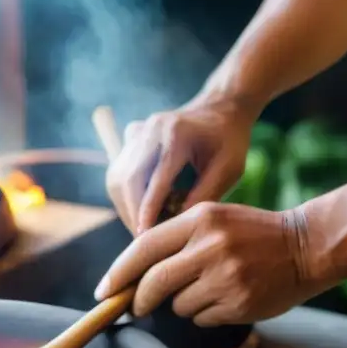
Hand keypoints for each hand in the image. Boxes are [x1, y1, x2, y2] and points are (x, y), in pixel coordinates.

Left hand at [95, 202, 323, 324]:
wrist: (307, 246)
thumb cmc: (251, 234)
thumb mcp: (212, 220)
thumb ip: (174, 241)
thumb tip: (131, 277)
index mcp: (199, 219)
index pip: (143, 247)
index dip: (118, 272)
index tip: (103, 291)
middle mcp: (210, 246)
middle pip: (154, 282)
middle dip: (138, 299)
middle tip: (135, 307)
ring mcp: (226, 276)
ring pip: (178, 304)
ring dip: (182, 304)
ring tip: (209, 288)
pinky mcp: (239, 302)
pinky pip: (201, 318)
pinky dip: (205, 314)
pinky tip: (227, 298)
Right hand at [105, 96, 258, 234]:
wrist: (220, 108)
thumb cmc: (229, 140)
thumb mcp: (227, 169)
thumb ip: (203, 196)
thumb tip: (176, 226)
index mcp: (177, 133)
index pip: (156, 179)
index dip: (148, 210)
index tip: (144, 236)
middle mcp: (151, 129)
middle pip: (128, 179)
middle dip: (132, 213)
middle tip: (143, 240)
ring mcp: (138, 131)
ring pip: (117, 178)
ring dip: (125, 206)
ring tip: (142, 227)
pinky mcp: (131, 137)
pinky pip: (118, 171)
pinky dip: (125, 194)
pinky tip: (140, 208)